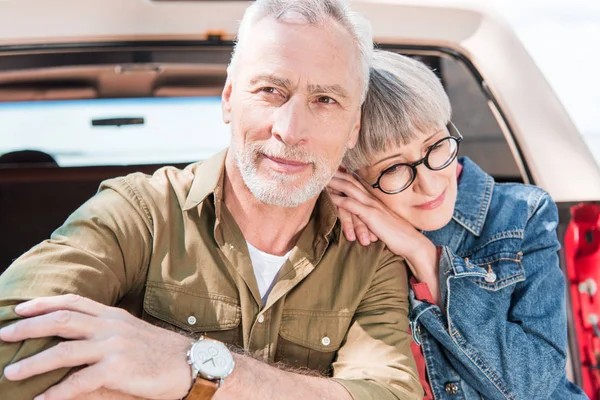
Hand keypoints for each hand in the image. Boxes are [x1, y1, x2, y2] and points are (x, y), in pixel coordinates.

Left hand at [0, 294, 192, 399]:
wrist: (191, 365)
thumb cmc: (162, 353)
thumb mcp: (132, 334)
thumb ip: (106, 333)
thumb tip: (77, 343)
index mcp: (114, 315)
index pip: (74, 301)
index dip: (44, 303)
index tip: (20, 308)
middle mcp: (111, 326)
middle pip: (62, 320)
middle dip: (28, 327)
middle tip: (4, 334)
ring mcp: (114, 347)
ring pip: (63, 351)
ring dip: (33, 363)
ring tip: (11, 374)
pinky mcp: (117, 370)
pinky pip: (77, 383)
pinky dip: (55, 394)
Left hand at [328, 171, 437, 283]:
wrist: (412, 243)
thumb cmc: (398, 234)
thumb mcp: (382, 222)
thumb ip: (372, 215)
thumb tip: (362, 214)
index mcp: (375, 199)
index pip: (356, 182)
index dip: (344, 174)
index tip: (331, 168)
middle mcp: (373, 199)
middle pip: (351, 180)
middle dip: (336, 172)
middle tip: (322, 165)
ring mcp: (372, 206)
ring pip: (349, 188)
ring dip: (334, 182)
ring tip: (321, 177)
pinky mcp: (371, 216)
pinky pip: (351, 205)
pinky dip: (338, 199)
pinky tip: (329, 196)